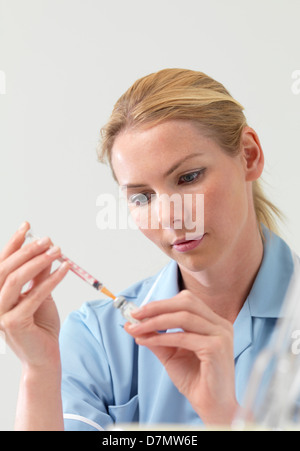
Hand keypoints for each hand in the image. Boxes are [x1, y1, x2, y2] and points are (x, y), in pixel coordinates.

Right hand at [0, 222, 68, 369]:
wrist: (44, 357)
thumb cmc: (41, 326)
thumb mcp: (40, 294)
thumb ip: (40, 275)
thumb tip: (46, 251)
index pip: (2, 263)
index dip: (13, 243)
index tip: (27, 225)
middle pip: (6, 268)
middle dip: (28, 250)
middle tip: (48, 240)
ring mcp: (1, 314)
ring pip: (16, 279)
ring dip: (39, 261)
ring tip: (58, 251)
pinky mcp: (14, 323)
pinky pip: (34, 295)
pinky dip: (51, 279)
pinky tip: (65, 269)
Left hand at [125, 289, 238, 424]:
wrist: (211, 406)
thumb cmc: (195, 380)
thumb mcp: (171, 353)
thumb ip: (156, 336)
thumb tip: (133, 324)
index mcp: (213, 322)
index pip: (186, 301)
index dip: (162, 303)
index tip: (139, 311)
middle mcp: (220, 324)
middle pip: (186, 302)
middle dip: (157, 307)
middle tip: (135, 315)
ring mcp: (221, 335)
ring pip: (183, 317)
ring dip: (155, 321)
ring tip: (137, 329)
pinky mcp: (216, 348)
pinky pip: (183, 337)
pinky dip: (162, 337)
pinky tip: (147, 341)